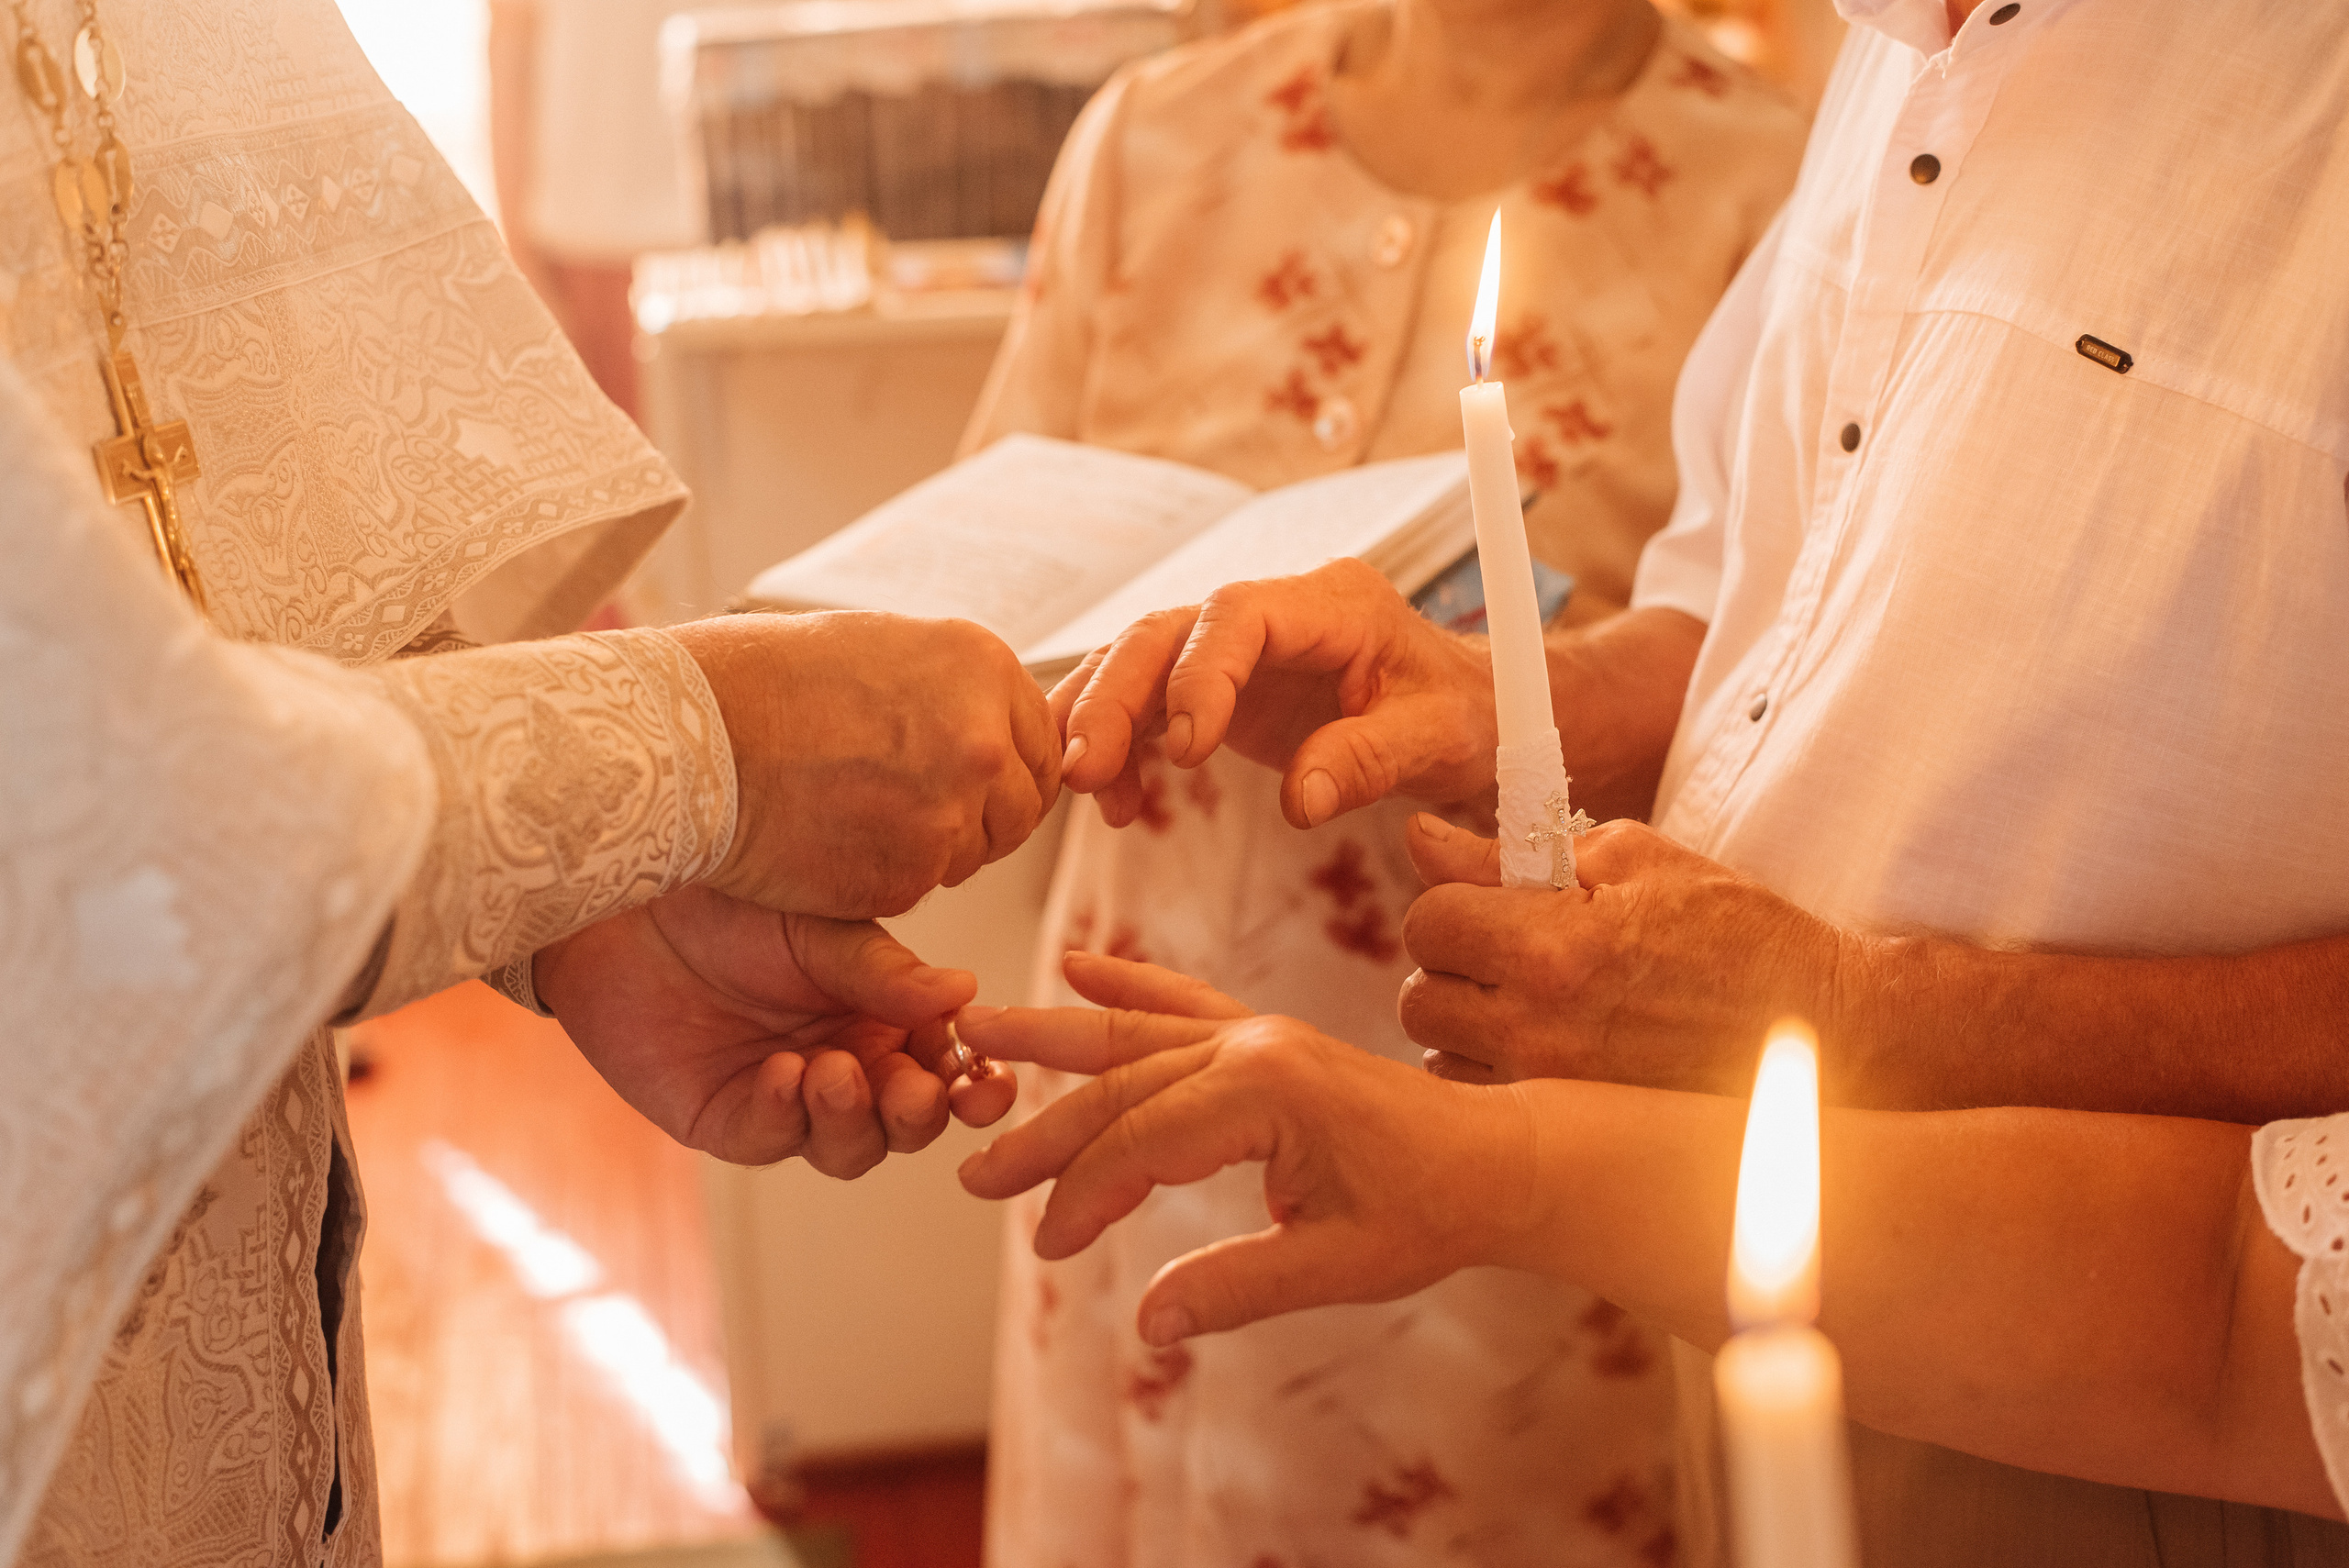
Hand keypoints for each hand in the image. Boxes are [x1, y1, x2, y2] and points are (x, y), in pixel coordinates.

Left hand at [536, 884, 1017, 1176]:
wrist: (630, 902)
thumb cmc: (731, 899)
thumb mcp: (823, 927)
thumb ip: (887, 973)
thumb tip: (966, 993)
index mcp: (885, 1016)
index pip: (947, 1066)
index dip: (975, 1083)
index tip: (985, 1082)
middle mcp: (847, 1062)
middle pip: (907, 1123)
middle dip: (918, 1115)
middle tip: (911, 1089)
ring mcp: (788, 1098)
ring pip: (848, 1149)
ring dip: (852, 1120)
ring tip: (830, 1070)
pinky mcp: (726, 1118)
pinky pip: (771, 1139)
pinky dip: (784, 1115)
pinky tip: (780, 1074)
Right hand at [669, 612, 1059, 917]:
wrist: (692, 734)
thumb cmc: (763, 681)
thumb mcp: (882, 648)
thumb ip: (955, 691)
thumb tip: (994, 726)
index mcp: (985, 668)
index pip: (1040, 745)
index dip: (1004, 772)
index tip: (966, 781)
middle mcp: (984, 739)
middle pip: (1020, 809)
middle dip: (977, 817)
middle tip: (907, 809)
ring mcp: (952, 811)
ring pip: (972, 854)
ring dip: (929, 848)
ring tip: (852, 813)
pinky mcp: (910, 874)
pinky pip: (918, 885)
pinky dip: (881, 876)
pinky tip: (829, 840)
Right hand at [955, 953, 1530, 1343]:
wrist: (1502, 1160)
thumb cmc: (1432, 1213)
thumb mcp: (1340, 1266)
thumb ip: (1238, 1286)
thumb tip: (1148, 1323)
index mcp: (1267, 1090)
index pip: (1142, 1140)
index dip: (1084, 1196)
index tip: (1046, 1244)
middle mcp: (1253, 1045)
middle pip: (1121, 1084)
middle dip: (1043, 1129)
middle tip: (972, 1170)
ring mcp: (1259, 1032)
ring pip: (1137, 1034)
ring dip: (1056, 1036)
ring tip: (977, 1025)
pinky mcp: (1267, 1038)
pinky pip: (1183, 1003)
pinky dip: (1130, 985)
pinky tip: (1079, 967)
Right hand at [1052, 559, 1497, 829]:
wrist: (1468, 712)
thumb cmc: (1464, 713)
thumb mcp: (1439, 737)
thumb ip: (1370, 761)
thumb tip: (1300, 802)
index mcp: (1333, 603)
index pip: (1238, 614)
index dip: (1199, 673)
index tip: (1187, 750)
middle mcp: (1274, 613)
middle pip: (1167, 632)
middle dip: (1116, 696)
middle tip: (1084, 771)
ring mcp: (1241, 649)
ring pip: (1142, 661)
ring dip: (1098, 717)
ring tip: (1077, 787)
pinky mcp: (1222, 688)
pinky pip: (1150, 704)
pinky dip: (1122, 748)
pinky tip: (1117, 804)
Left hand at [1399, 812, 1850, 1094]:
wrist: (1823, 1033)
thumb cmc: (1737, 932)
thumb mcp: (1635, 861)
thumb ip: (1512, 851)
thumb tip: (1421, 838)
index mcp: (1555, 947)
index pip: (1427, 920)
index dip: (1454, 904)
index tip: (1491, 907)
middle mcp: (1541, 1029)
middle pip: (1419, 999)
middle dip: (1451, 971)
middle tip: (1508, 957)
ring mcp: (1553, 1092)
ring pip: (1439, 1061)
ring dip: (1467, 1031)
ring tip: (1535, 1007)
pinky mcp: (1570, 1133)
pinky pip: (1481, 1107)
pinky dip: (1495, 1079)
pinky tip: (1549, 1053)